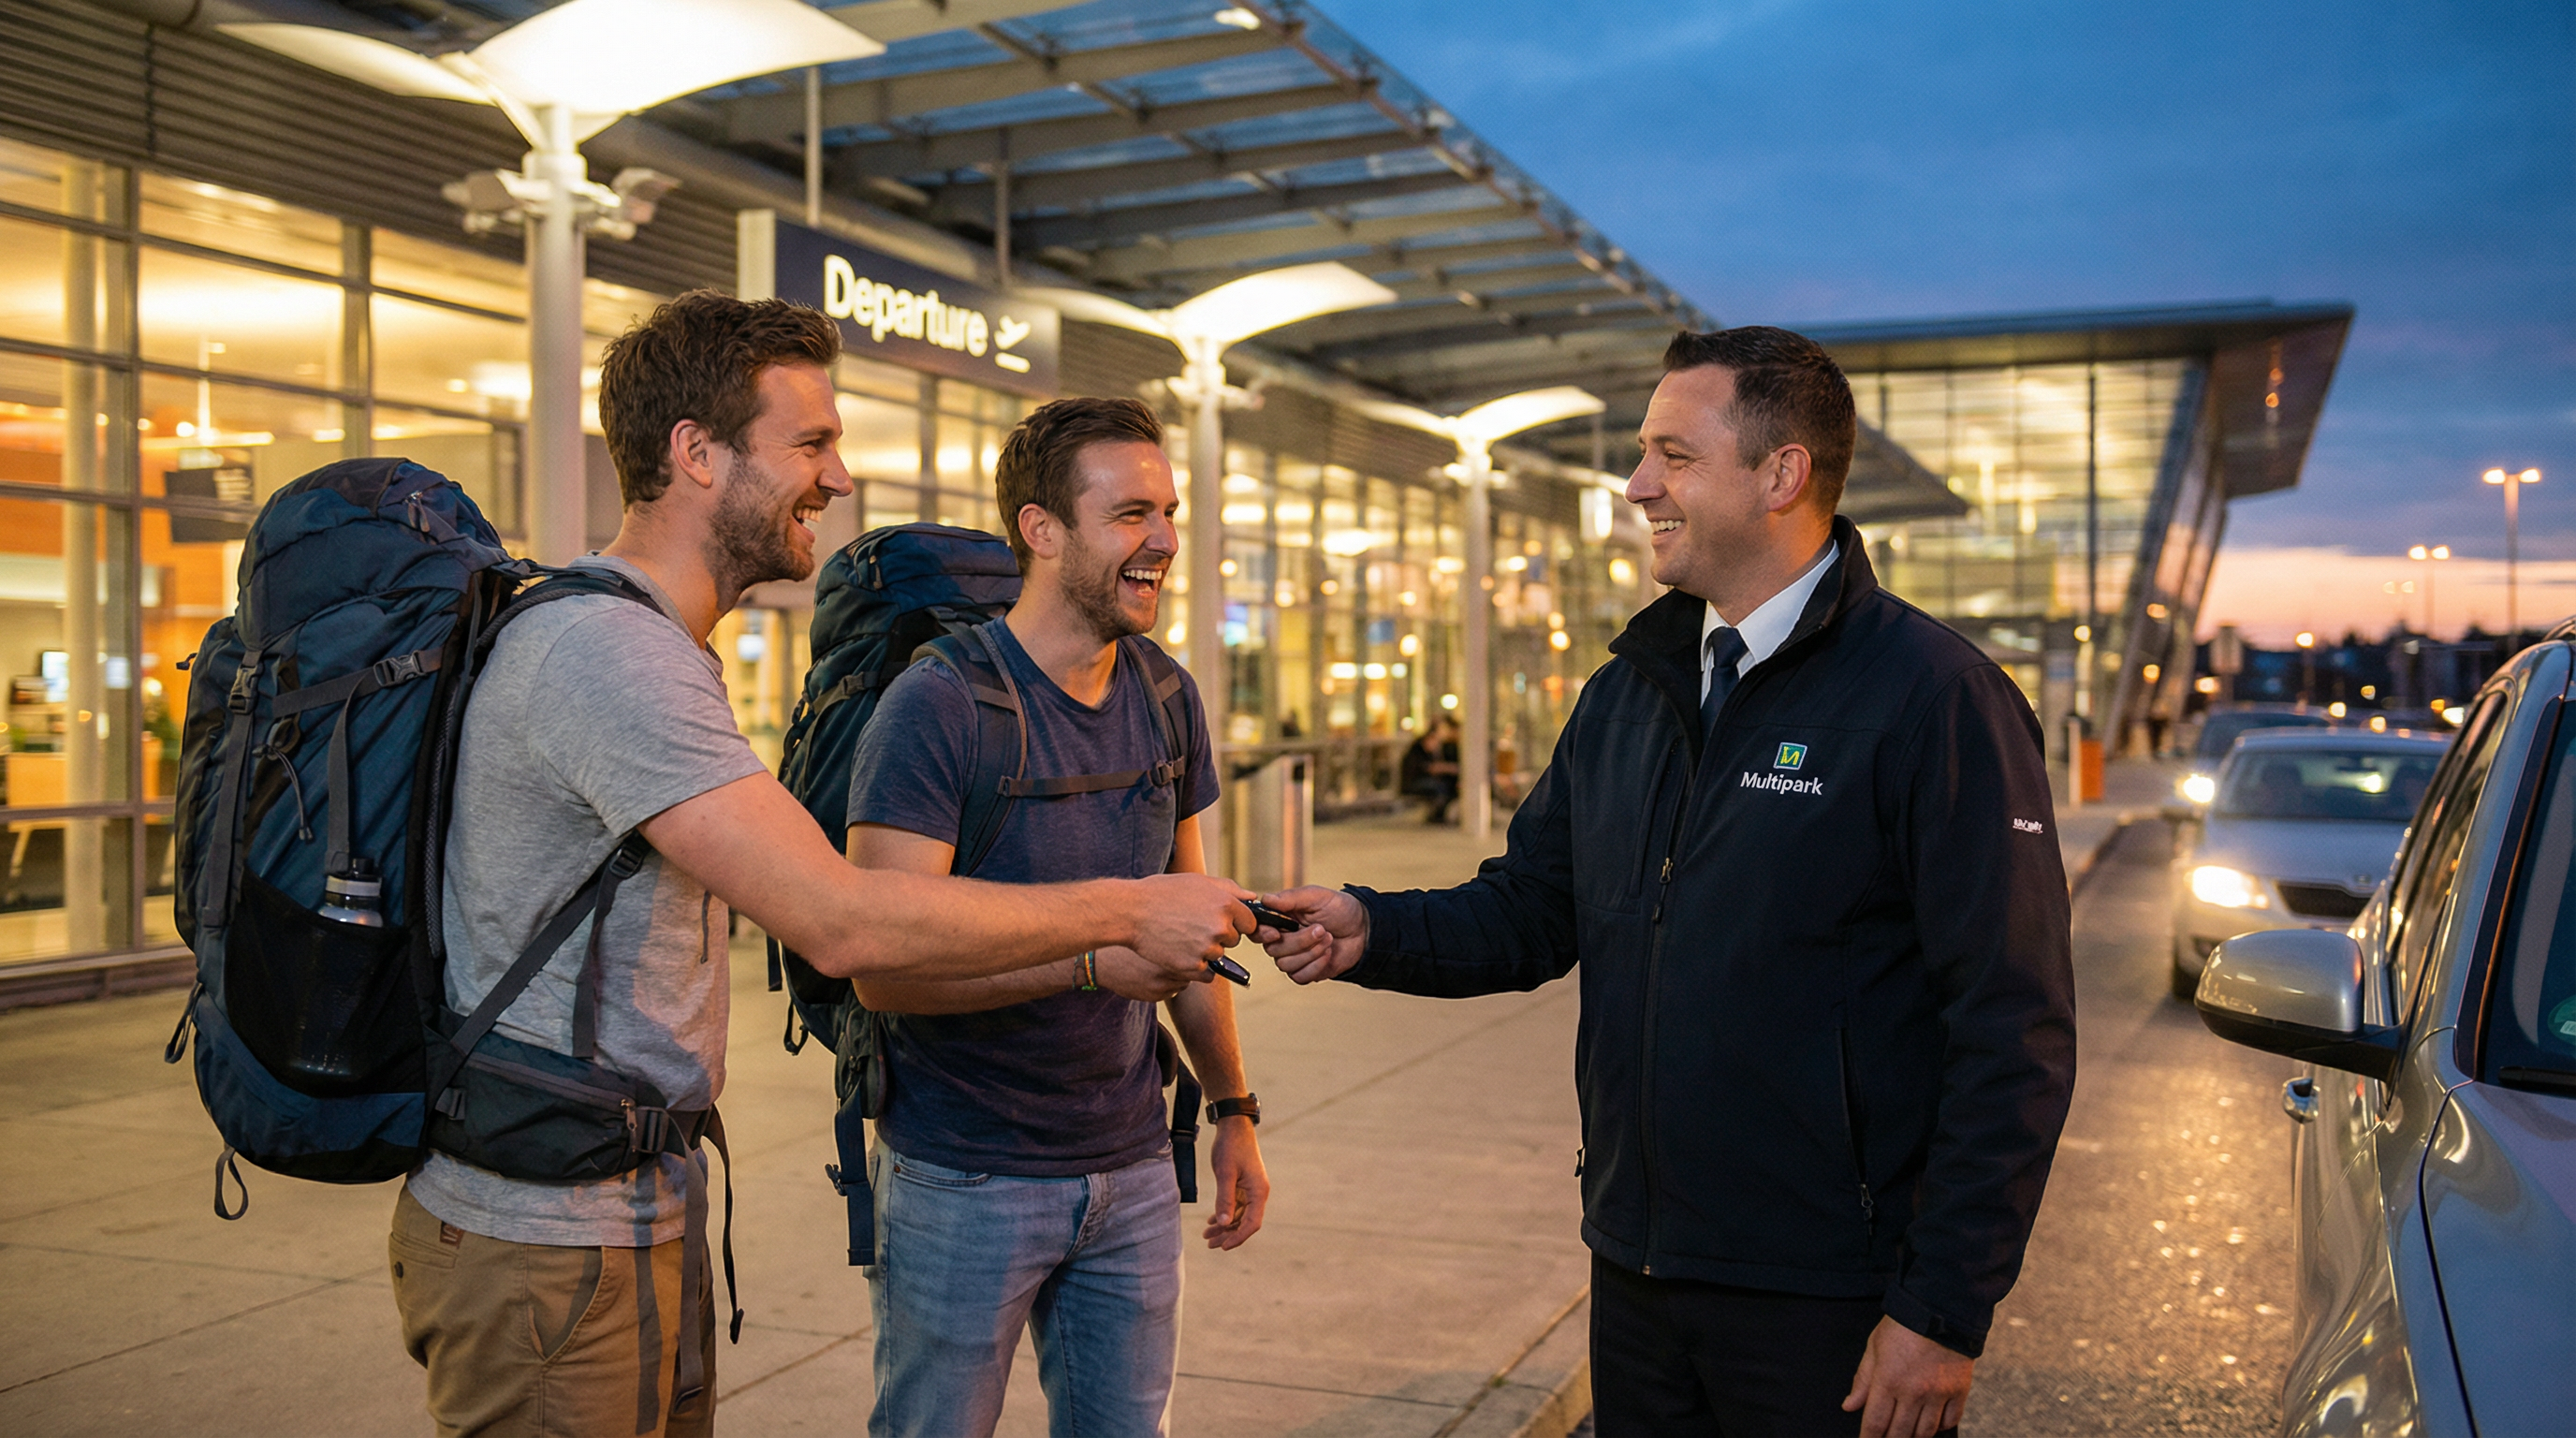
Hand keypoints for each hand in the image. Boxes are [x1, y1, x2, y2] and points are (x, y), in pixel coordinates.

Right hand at [1093, 945, 1208, 1001]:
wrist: (1101, 961)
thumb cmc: (1128, 942)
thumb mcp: (1153, 936)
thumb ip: (1176, 941)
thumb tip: (1200, 946)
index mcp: (1168, 955)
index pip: (1200, 965)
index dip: (1201, 959)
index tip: (1199, 954)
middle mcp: (1165, 973)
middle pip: (1194, 974)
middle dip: (1191, 967)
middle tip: (1181, 958)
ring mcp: (1159, 987)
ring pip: (1182, 984)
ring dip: (1178, 976)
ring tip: (1162, 964)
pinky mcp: (1152, 997)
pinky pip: (1170, 992)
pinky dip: (1167, 985)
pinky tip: (1152, 974)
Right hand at [1126, 873, 1253, 982]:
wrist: (1130, 912)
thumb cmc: (1161, 893)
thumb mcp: (1197, 881)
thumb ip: (1229, 888)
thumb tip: (1251, 897)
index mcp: (1226, 904)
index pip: (1249, 922)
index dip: (1235, 922)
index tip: (1219, 921)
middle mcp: (1220, 927)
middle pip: (1233, 940)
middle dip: (1218, 935)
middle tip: (1192, 926)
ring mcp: (1207, 948)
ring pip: (1218, 956)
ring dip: (1204, 950)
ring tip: (1180, 936)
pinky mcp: (1192, 967)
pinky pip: (1204, 972)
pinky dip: (1193, 965)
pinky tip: (1176, 950)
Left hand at [1201, 1118, 1268, 1249]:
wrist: (1234, 1125)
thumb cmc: (1231, 1146)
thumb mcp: (1225, 1173)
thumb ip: (1225, 1199)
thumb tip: (1224, 1223)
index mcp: (1259, 1192)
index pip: (1252, 1223)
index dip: (1238, 1237)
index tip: (1223, 1246)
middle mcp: (1258, 1193)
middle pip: (1245, 1222)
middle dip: (1228, 1235)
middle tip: (1210, 1244)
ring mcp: (1251, 1189)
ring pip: (1239, 1215)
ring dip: (1224, 1226)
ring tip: (1206, 1236)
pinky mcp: (1243, 1184)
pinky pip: (1236, 1205)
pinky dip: (1225, 1214)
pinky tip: (1211, 1221)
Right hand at [1254, 886, 1367, 984]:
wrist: (1362, 930)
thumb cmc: (1339, 909)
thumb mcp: (1316, 897)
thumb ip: (1291, 898)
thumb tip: (1267, 899)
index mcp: (1280, 919)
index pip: (1257, 930)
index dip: (1262, 934)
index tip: (1277, 933)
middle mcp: (1282, 939)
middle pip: (1273, 950)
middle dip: (1300, 941)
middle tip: (1322, 930)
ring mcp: (1293, 957)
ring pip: (1285, 965)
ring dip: (1311, 953)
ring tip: (1328, 939)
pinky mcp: (1305, 972)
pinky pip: (1299, 976)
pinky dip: (1316, 966)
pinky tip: (1328, 954)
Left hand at [1843, 1316, 1973, 1437]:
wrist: (1940, 1309)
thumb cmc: (1902, 1326)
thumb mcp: (1874, 1348)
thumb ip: (1862, 1380)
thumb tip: (1849, 1406)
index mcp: (1888, 1381)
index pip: (1875, 1423)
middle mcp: (1913, 1393)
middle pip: (1900, 1433)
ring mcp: (1938, 1394)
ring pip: (1925, 1432)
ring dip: (1914, 1437)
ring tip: (1907, 1434)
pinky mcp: (1959, 1391)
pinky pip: (1950, 1421)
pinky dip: (1940, 1427)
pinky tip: (1932, 1423)